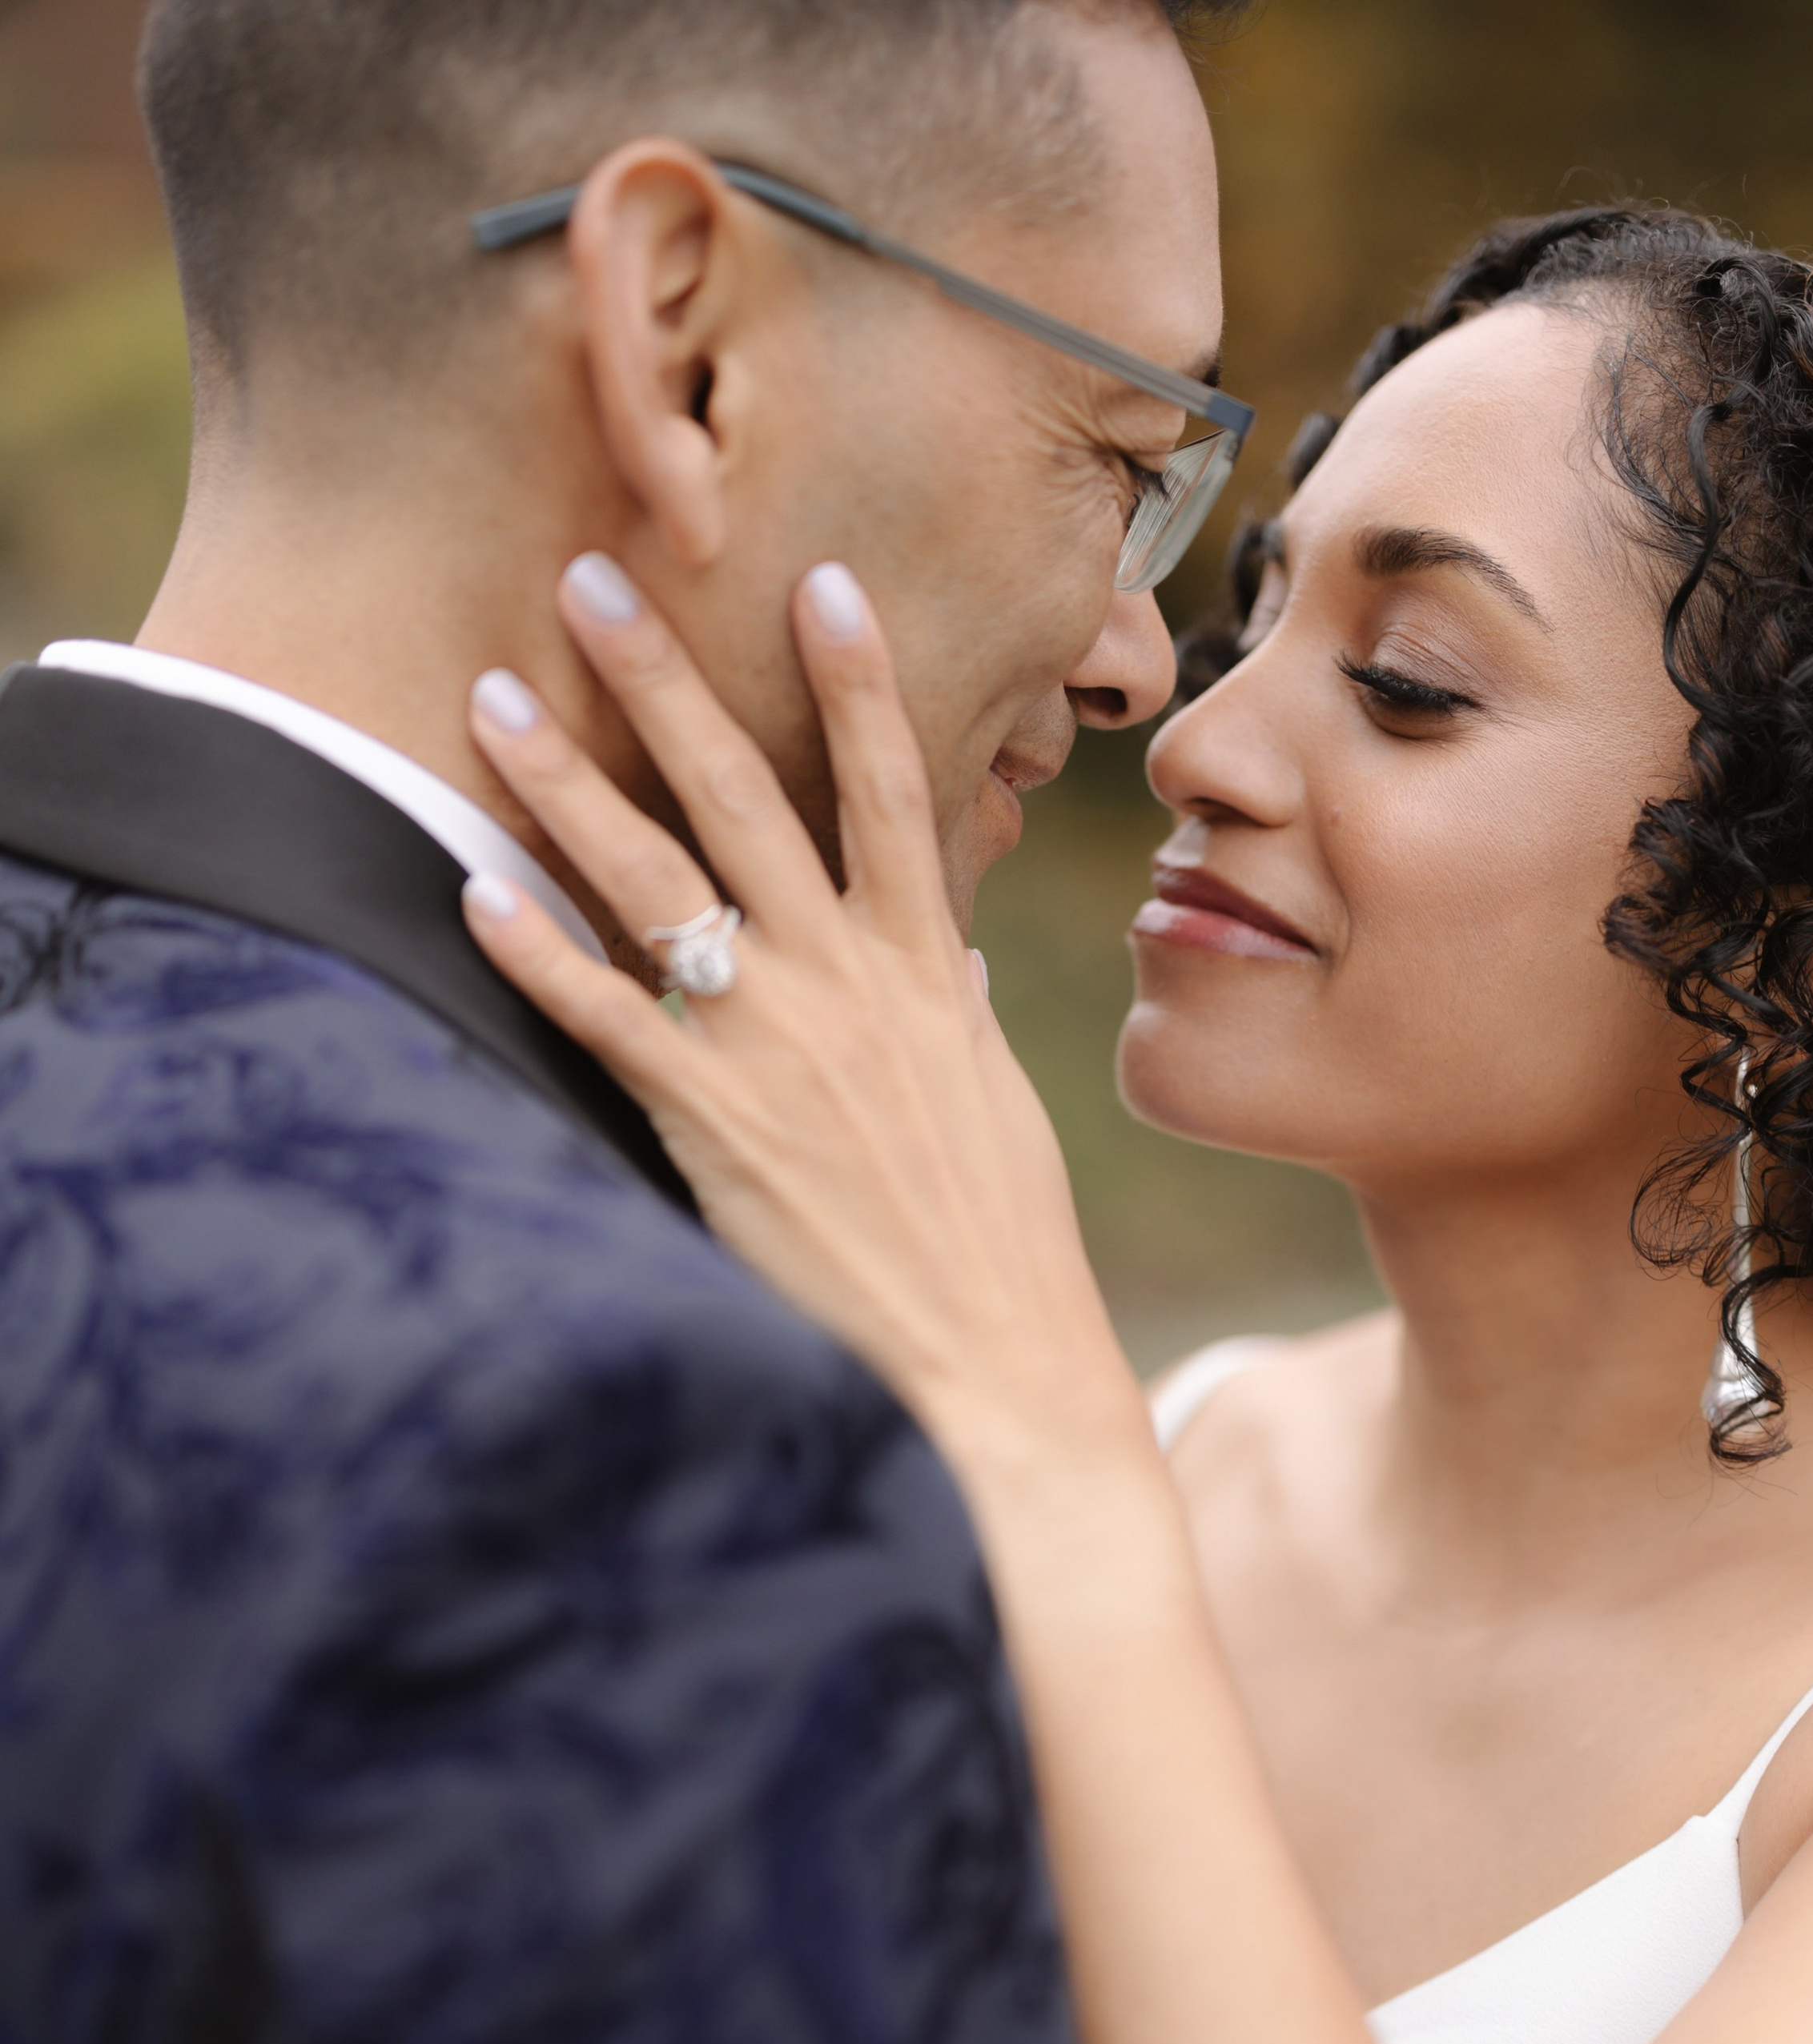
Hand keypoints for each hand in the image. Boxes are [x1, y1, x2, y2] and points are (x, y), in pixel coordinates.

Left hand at [460, 553, 1145, 1483]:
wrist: (994, 1361)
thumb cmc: (1000, 1240)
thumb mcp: (991, 1100)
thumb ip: (955, 1009)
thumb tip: (953, 954)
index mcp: (927, 966)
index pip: (890, 789)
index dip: (857, 679)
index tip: (822, 578)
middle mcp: (848, 983)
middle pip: (744, 797)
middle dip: (664, 681)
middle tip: (592, 579)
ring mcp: (777, 1046)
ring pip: (655, 882)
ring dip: (567, 784)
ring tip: (494, 698)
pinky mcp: (716, 1123)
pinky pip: (610, 1018)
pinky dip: (541, 955)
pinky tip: (476, 893)